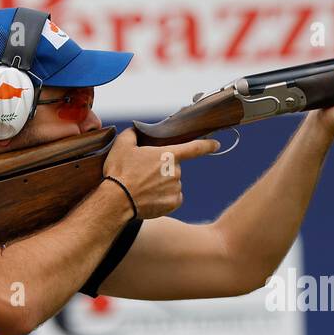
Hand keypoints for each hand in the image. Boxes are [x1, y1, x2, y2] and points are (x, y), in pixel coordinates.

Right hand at [102, 128, 218, 218]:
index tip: (216, 144)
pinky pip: (173, 198)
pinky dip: (164, 197)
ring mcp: (176, 188)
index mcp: (168, 155)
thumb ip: (133, 134)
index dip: (207, 145)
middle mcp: (176, 172)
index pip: (194, 147)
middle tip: (143, 174)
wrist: (117, 200)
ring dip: (162, 184)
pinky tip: (150, 197)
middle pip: (174, 168)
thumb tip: (136, 131)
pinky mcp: (173, 203)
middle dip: (162, 169)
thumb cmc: (120, 171)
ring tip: (143, 187)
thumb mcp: (122, 145)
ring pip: (172, 183)